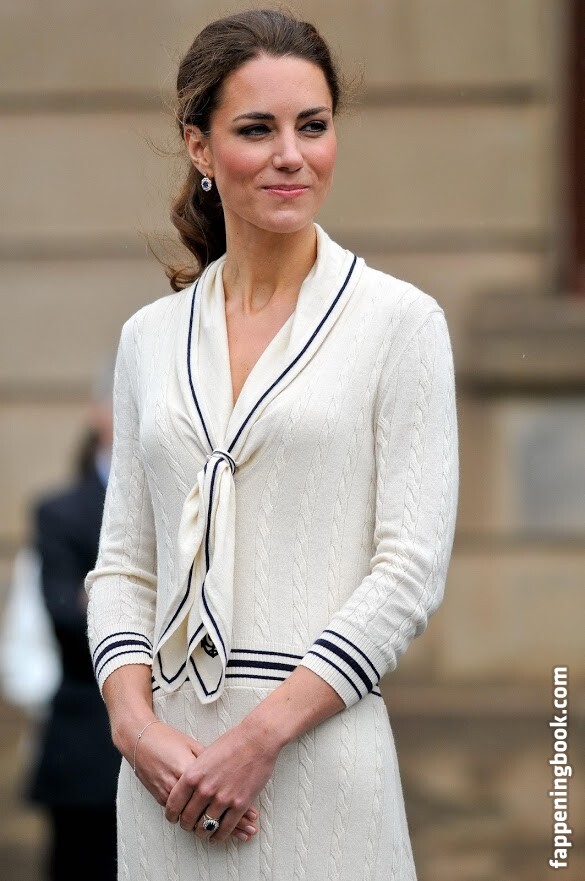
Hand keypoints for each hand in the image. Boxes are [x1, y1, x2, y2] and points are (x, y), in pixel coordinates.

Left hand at [164, 719, 279, 843]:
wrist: (257, 739)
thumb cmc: (232, 743)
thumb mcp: (204, 755)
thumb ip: (194, 774)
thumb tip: (187, 789)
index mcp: (192, 775)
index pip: (173, 804)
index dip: (172, 815)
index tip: (174, 818)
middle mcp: (205, 789)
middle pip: (188, 819)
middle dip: (187, 825)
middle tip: (189, 826)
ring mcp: (222, 799)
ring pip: (205, 827)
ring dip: (202, 832)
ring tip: (202, 832)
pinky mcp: (240, 805)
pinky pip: (225, 829)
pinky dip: (219, 836)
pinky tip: (217, 836)